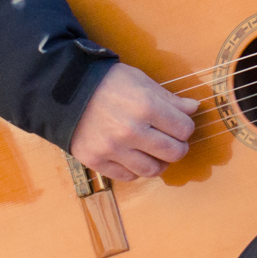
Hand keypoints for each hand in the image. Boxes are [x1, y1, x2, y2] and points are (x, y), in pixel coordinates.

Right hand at [67, 63, 200, 181]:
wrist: (63, 89)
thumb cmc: (105, 81)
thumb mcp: (140, 81)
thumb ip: (168, 98)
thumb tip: (193, 108)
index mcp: (145, 106)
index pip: (184, 129)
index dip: (185, 127)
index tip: (179, 124)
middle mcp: (131, 130)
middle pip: (174, 153)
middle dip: (178, 147)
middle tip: (172, 141)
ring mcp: (113, 148)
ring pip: (153, 170)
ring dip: (159, 162)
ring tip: (154, 152)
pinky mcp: (97, 160)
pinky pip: (128, 176)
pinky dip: (135, 169)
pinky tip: (133, 156)